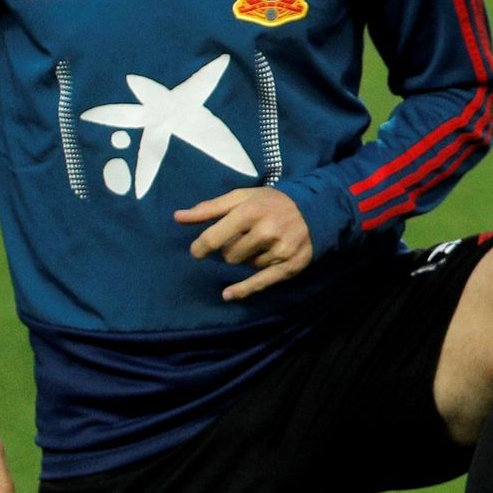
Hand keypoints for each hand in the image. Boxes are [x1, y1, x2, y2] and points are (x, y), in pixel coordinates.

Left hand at [178, 186, 313, 300]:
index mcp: (250, 211)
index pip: (213, 238)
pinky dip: (242, 290)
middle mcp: (265, 231)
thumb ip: (209, 208)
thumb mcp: (241, 197)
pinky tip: (228, 294)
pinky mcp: (289, 266)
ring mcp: (279, 250)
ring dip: (247, 259)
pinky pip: (260, 283)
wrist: (315, 208)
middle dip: (231, 250)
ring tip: (261, 245)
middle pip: (229, 255)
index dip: (201, 247)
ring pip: (245, 266)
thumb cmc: (271, 202)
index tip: (198, 250)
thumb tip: (177, 217)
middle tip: (244, 239)